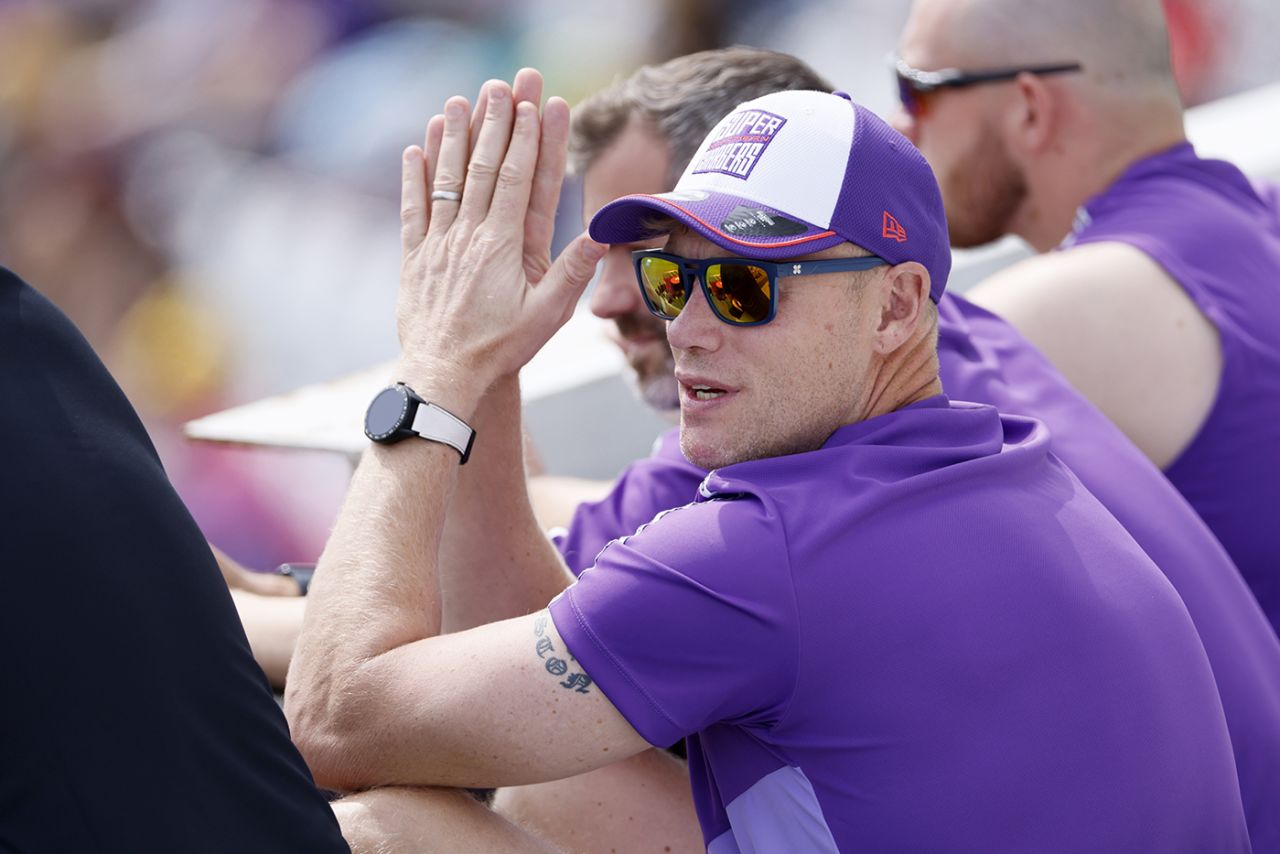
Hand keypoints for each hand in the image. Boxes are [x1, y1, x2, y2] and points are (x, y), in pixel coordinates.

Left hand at [396, 68, 606, 402]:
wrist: (443, 375)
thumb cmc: (500, 349)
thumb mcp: (547, 316)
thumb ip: (572, 273)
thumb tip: (602, 236)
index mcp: (503, 246)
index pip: (519, 179)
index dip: (527, 138)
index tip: (534, 103)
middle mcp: (469, 236)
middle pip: (484, 168)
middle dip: (495, 123)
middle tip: (502, 85)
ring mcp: (439, 244)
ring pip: (447, 180)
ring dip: (455, 138)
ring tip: (460, 101)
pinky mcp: (415, 258)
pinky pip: (414, 208)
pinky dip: (415, 176)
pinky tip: (417, 148)